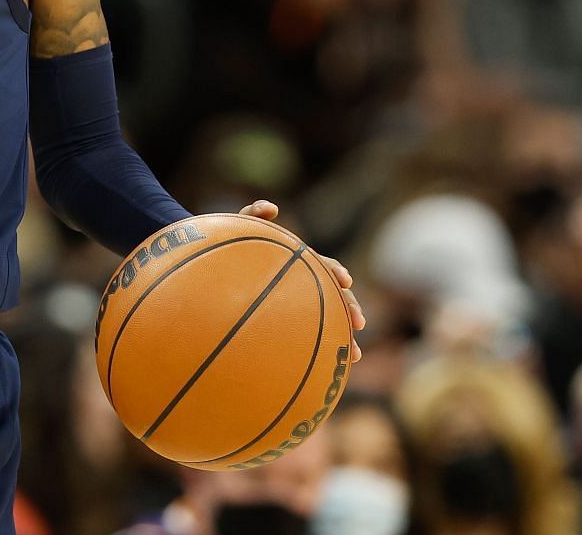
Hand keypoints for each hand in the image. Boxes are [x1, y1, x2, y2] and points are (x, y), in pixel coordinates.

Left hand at [239, 199, 365, 361]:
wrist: (221, 270)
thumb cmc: (233, 249)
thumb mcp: (241, 228)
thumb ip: (252, 214)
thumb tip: (269, 207)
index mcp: (299, 262)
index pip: (324, 266)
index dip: (335, 271)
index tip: (345, 281)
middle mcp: (305, 283)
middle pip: (334, 297)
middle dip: (350, 309)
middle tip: (360, 323)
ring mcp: (299, 304)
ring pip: (328, 321)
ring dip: (343, 337)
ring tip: (354, 357)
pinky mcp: (290, 323)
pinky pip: (309, 339)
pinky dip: (320, 354)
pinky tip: (325, 374)